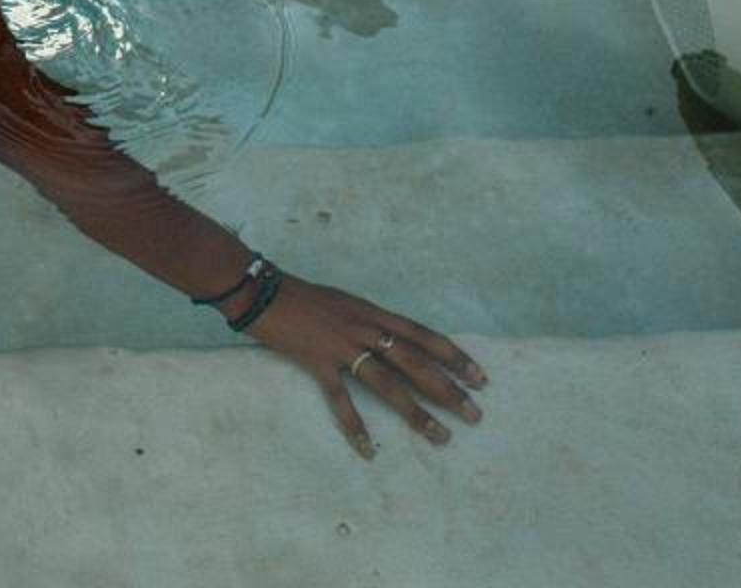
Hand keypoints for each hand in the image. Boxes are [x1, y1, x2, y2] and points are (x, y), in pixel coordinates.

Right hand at [245, 277, 484, 457]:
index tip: (479, 376)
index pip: (423, 335)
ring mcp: (343, 346)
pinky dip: (354, 426)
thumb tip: (390, 342)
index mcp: (373, 312)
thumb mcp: (345, 303)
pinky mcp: (318, 363)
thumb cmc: (303, 296)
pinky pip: (341, 399)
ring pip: (388, 384)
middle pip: (416, 362)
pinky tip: (367, 449)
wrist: (262, 290)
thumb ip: (368, 322)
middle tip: (474, 413)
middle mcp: (365, 328)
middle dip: (449, 389)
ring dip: (417, 413)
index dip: (453, 356)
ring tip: (441, 436)